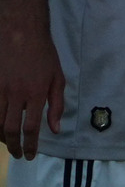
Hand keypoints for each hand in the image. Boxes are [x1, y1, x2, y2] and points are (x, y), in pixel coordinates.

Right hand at [0, 0, 65, 159]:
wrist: (20, 31)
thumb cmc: (43, 54)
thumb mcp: (58, 78)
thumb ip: (56, 105)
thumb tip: (55, 129)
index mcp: (36, 94)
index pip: (31, 128)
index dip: (30, 145)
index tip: (30, 155)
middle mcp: (16, 94)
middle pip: (10, 129)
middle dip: (14, 146)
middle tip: (18, 155)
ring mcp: (0, 89)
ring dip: (1, 137)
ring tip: (8, 143)